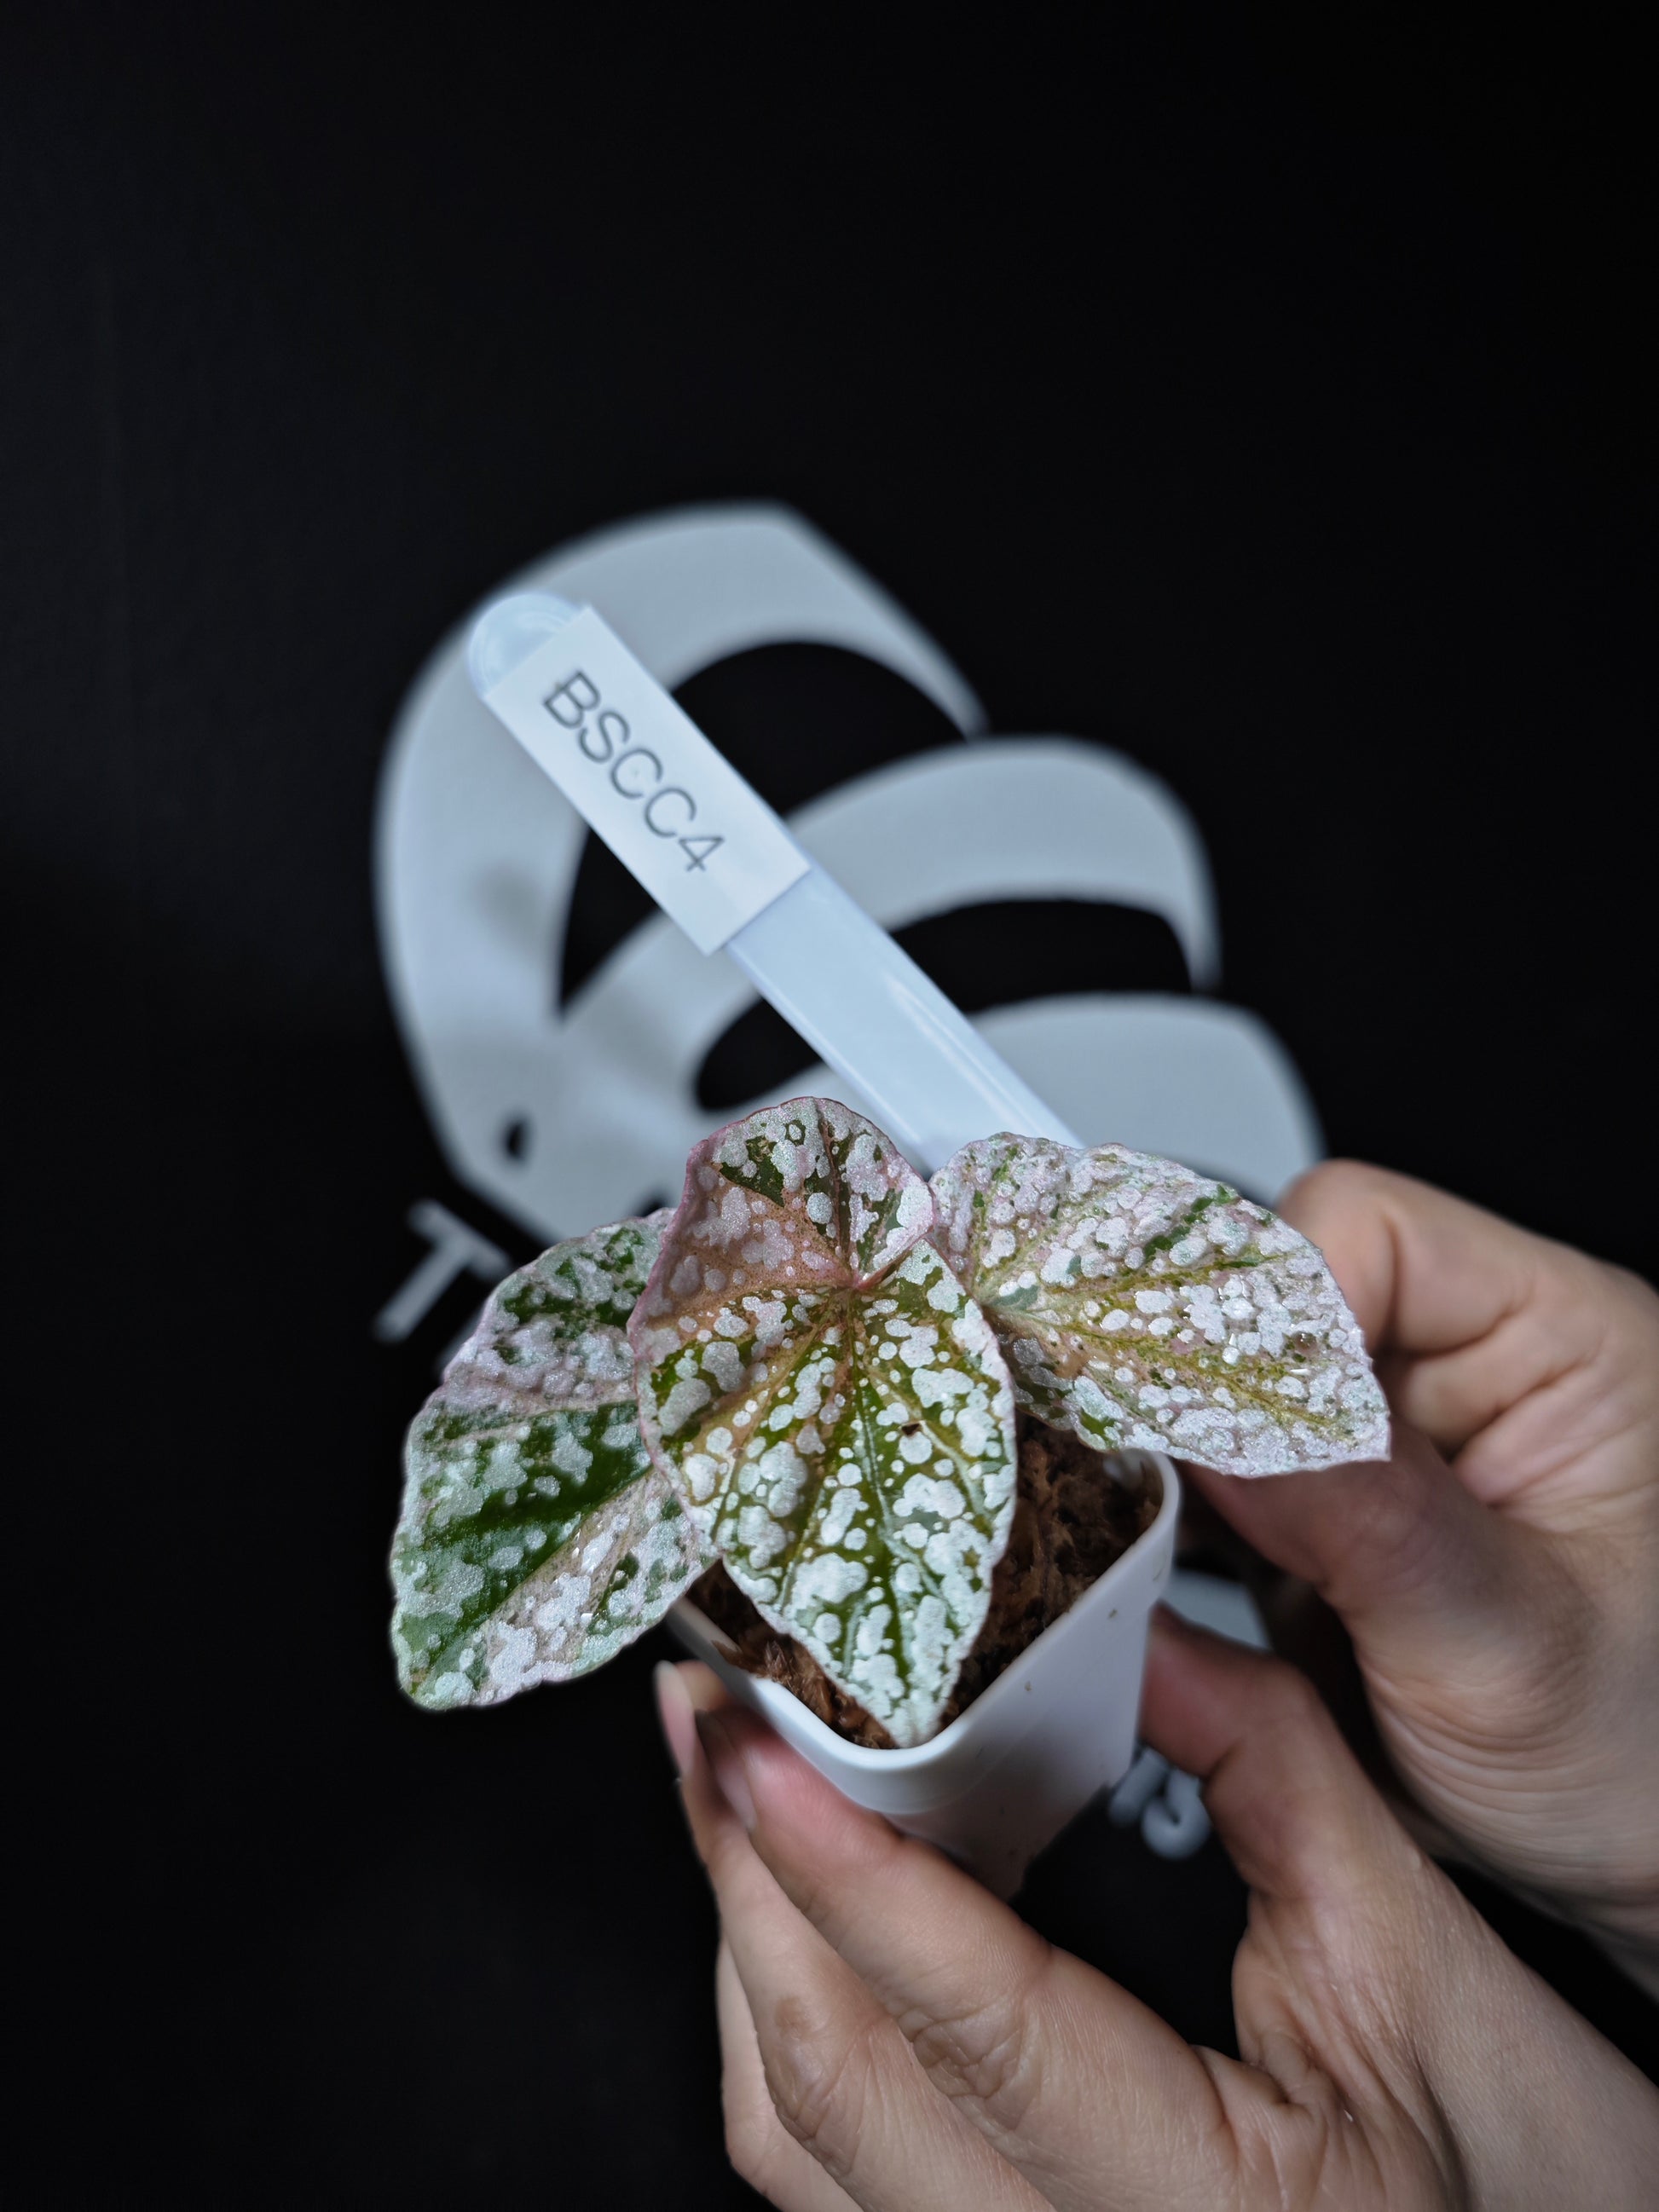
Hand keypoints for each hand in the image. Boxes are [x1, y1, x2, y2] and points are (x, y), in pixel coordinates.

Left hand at [657, 1635, 1658, 2210]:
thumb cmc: (1542, 2179)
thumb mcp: (1426, 1967)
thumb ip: (1277, 1780)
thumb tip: (1132, 1624)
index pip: (978, 2029)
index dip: (851, 1870)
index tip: (760, 1739)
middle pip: (831, 2088)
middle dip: (747, 1884)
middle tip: (710, 1715)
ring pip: (798, 2141)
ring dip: (745, 1951)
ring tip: (727, 1786)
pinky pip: (832, 2169)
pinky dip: (788, 2025)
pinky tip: (794, 1911)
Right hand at [1181, 1164, 1658, 1973]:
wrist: (1642, 1868)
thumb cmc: (1645, 1763)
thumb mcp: (1506, 1649)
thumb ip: (1363, 1518)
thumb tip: (1214, 1409)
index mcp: (1562, 1337)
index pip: (1359, 1228)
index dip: (1259, 1307)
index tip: (1192, 1412)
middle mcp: (1473, 1359)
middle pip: (1273, 1289)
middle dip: (1198, 1385)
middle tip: (1148, 1480)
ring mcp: (1391, 1431)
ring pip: (1223, 1374)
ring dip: (1178, 1452)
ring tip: (1158, 1535)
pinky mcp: (1329, 1500)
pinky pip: (1214, 1457)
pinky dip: (1171, 1504)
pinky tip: (1156, 1554)